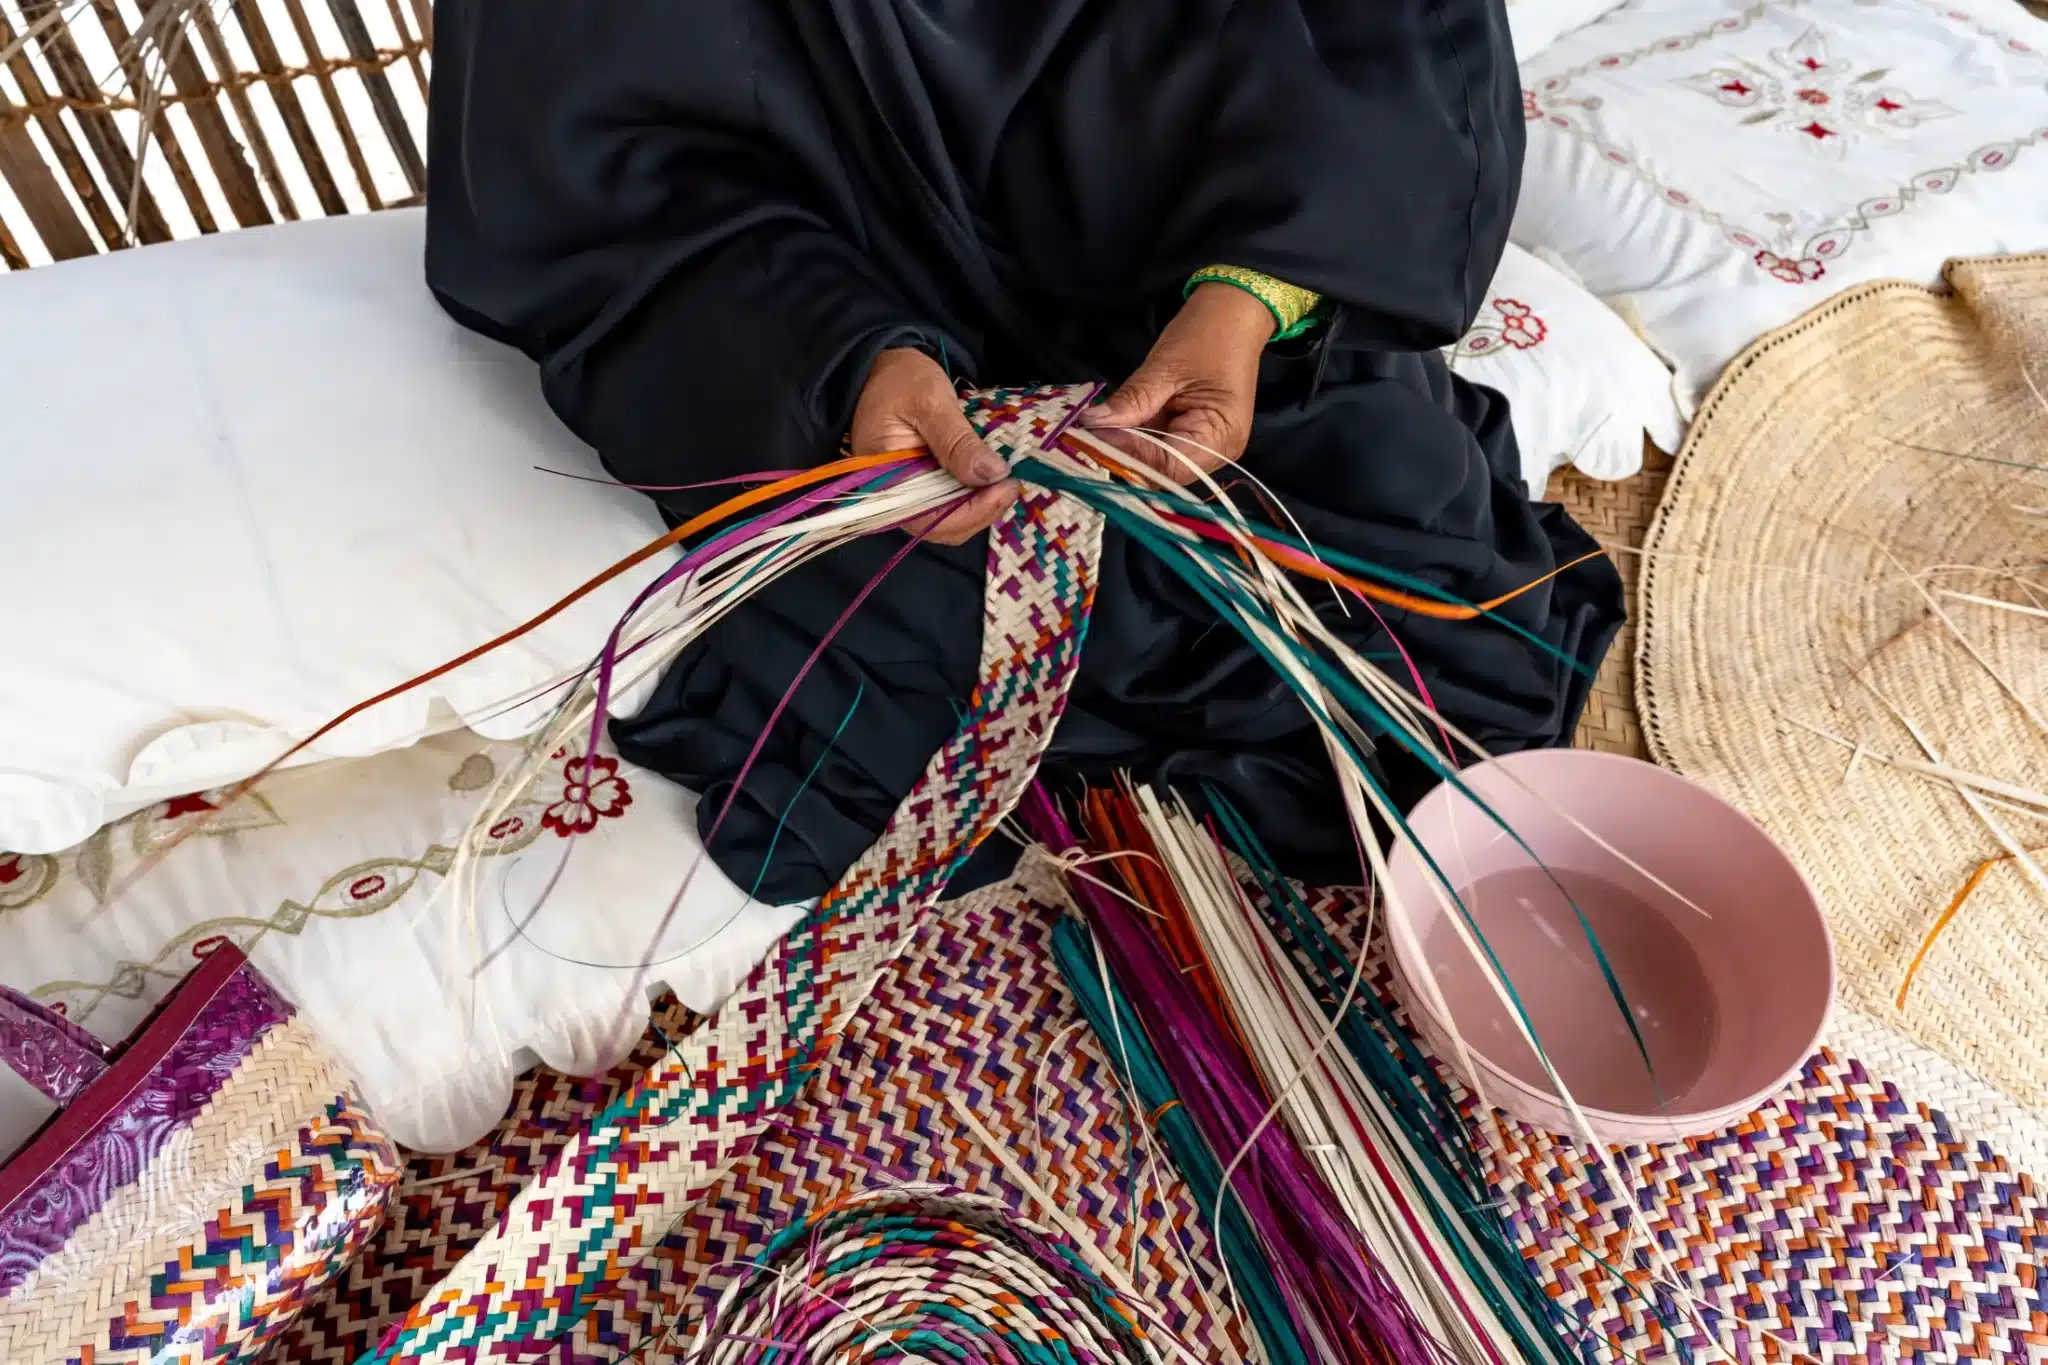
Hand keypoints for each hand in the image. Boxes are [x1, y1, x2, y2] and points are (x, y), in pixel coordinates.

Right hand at [851, 347, 1016, 545]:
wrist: (886, 367)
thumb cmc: (901, 379)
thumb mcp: (931, 402)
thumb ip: (957, 441)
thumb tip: (992, 475)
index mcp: (882, 480)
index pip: (928, 518)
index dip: (971, 513)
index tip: (1004, 488)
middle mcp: (893, 496)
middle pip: (943, 526)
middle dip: (982, 510)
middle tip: (1012, 482)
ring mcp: (909, 493)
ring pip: (951, 518)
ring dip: (982, 505)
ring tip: (1005, 479)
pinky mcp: (923, 486)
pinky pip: (951, 503)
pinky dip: (975, 496)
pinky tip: (993, 479)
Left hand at [1076, 282, 1271, 481]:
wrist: (1233, 314)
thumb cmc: (1207, 334)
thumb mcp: (1165, 367)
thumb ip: (1131, 401)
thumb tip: (1091, 424)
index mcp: (1221, 436)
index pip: (1168, 466)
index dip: (1130, 455)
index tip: (1095, 435)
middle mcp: (1217, 453)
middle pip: (1162, 471)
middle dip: (1125, 455)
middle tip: (1086, 435)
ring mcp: (1205, 448)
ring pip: (1156, 462)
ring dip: (1126, 448)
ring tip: (1096, 430)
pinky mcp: (1191, 438)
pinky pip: (1159, 447)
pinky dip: (1135, 439)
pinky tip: (1113, 427)